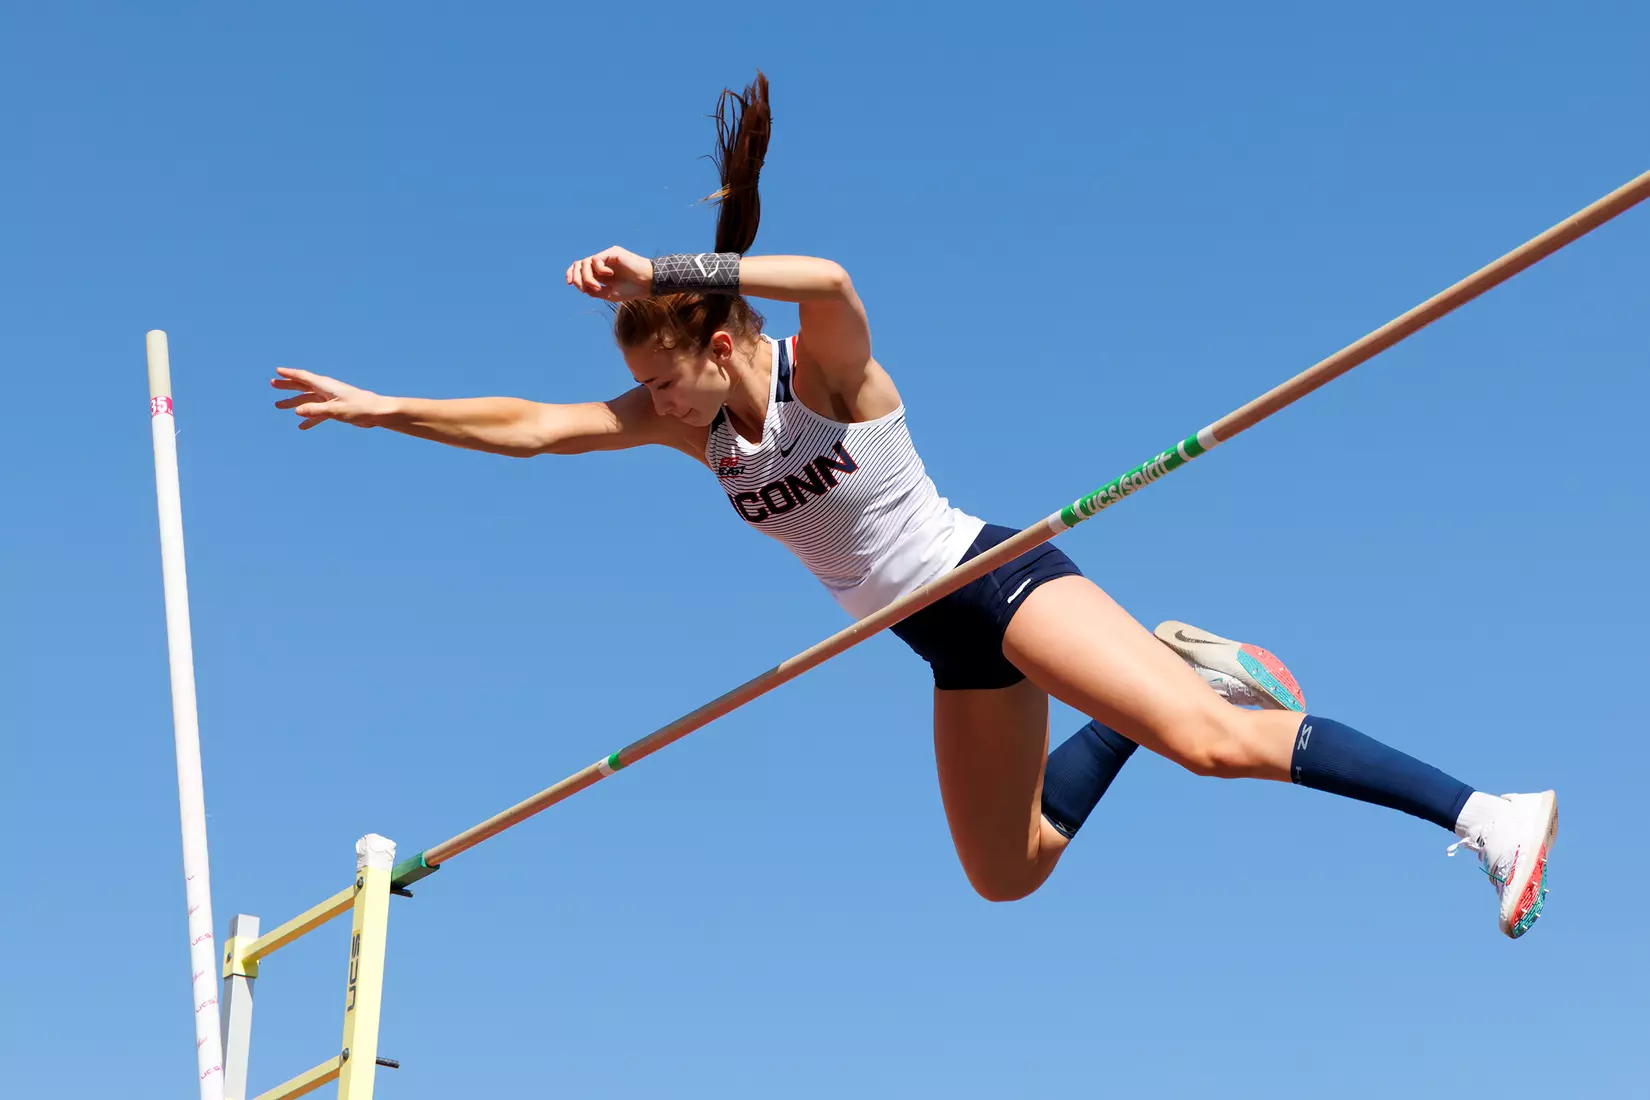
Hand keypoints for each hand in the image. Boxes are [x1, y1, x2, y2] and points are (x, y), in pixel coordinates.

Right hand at [271, 367, 393, 429]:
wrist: (377, 412)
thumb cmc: (358, 408)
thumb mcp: (335, 410)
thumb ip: (315, 410)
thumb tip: (296, 411)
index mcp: (325, 385)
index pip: (303, 377)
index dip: (289, 374)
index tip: (277, 370)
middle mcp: (326, 390)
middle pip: (302, 386)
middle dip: (287, 385)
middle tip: (272, 384)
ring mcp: (330, 399)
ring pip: (308, 400)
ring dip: (294, 403)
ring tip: (278, 406)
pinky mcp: (336, 409)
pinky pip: (318, 413)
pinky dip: (309, 418)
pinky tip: (301, 426)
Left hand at [565, 246, 653, 300]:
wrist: (648, 283)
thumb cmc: (632, 290)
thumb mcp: (609, 294)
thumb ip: (594, 290)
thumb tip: (581, 286)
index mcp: (600, 273)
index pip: (580, 269)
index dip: (571, 274)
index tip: (569, 283)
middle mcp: (602, 263)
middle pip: (579, 265)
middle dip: (577, 277)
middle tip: (585, 288)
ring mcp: (606, 257)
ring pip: (586, 263)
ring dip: (587, 277)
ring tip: (597, 287)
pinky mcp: (612, 252)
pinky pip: (596, 260)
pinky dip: (599, 270)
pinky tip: (609, 275)